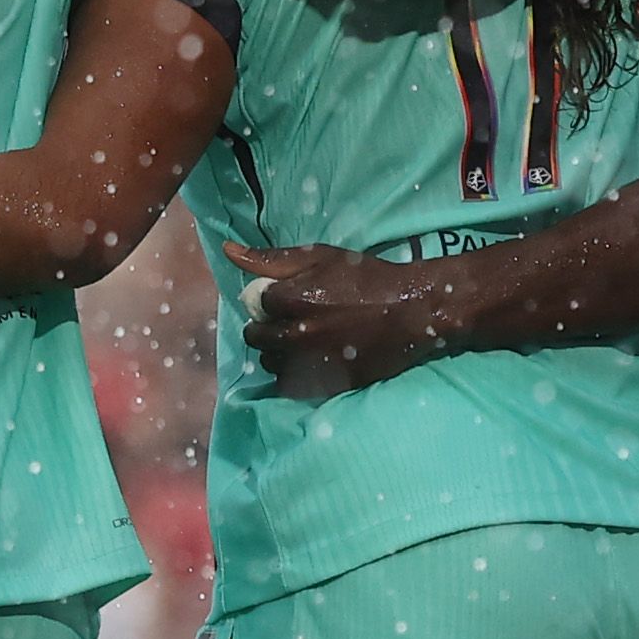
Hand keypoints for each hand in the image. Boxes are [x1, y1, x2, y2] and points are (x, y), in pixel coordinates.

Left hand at [229, 242, 441, 398]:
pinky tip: (310, 361)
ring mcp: (309, 363)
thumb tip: (227, 251)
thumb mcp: (319, 256)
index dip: (269, 300)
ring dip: (278, 353)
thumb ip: (270, 258)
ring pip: (270, 364)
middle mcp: (294, 335)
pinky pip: (289, 386)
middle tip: (291, 320)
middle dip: (267, 327)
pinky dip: (293, 375)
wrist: (410, 310)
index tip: (287, 298)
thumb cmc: (365, 278)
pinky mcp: (324, 385)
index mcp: (289, 300)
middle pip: (256, 337)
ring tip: (301, 341)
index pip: (255, 304)